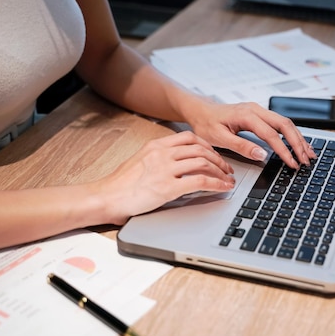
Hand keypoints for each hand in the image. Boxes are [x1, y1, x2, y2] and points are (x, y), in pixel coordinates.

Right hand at [91, 131, 234, 223]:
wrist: (106, 197)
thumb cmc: (120, 185)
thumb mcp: (140, 162)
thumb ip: (159, 159)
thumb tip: (177, 164)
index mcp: (156, 145)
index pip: (189, 138)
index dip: (207, 146)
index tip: (215, 155)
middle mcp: (162, 153)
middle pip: (200, 149)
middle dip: (218, 159)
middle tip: (227, 169)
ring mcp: (165, 169)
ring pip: (204, 163)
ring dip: (221, 171)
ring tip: (228, 179)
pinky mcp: (168, 187)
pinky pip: (201, 182)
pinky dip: (217, 184)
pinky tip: (223, 188)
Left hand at [185, 101, 315, 168]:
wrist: (200, 111)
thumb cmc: (206, 124)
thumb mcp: (219, 138)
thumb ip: (241, 146)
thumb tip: (262, 154)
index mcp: (246, 115)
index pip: (271, 134)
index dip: (284, 150)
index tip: (292, 163)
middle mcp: (256, 109)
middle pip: (285, 124)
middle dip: (298, 143)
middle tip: (306, 160)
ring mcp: (259, 110)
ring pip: (285, 123)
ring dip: (298, 138)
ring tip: (308, 153)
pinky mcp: (260, 114)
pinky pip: (280, 123)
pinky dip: (291, 134)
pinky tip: (298, 143)